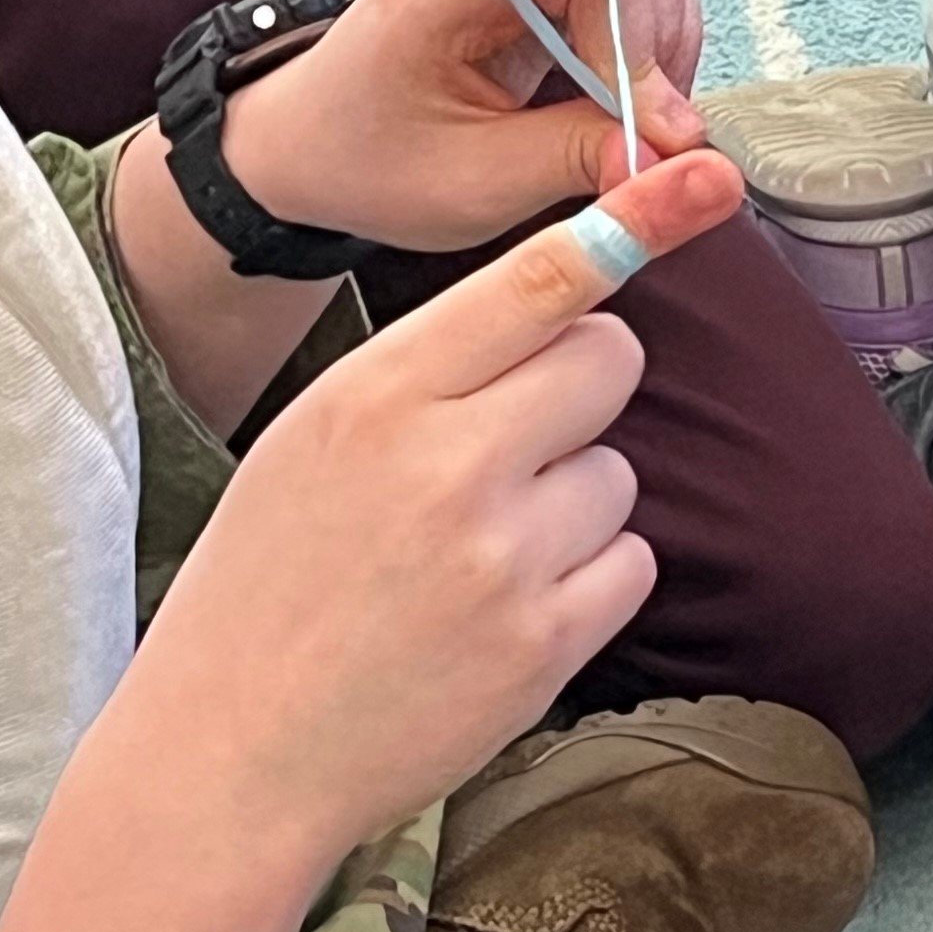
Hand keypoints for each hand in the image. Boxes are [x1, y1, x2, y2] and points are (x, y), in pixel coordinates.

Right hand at [0, 150, 746, 931]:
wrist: (231, 754)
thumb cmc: (272, 578)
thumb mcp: (315, 435)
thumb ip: (431, 366)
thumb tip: (561, 302)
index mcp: (379, 395)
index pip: (535, 283)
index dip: (632, 224)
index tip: (701, 178)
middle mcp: (448, 465)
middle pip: (609, 360)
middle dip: (581, 387)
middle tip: (516, 440)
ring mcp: (502, 561)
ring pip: (621, 472)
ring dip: (575, 501)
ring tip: (480, 552)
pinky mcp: (543, 647)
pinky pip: (631, 563)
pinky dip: (588, 580)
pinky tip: (507, 608)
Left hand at [223, 0, 710, 247]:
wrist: (320, 141)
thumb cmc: (373, 156)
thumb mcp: (472, 186)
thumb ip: (579, 162)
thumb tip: (682, 157)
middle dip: (650, 48)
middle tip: (638, 135)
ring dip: (661, 44)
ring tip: (624, 120)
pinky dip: (654, 43)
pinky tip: (620, 95)